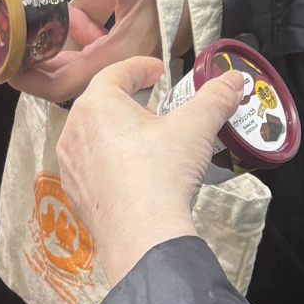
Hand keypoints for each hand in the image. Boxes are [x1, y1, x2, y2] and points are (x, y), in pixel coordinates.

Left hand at [11, 0, 162, 97]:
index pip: (63, 84)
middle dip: (35, 61)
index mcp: (113, 58)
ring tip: (41, 19)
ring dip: (55, 44)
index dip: (32, 81)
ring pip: (73, 63)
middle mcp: (111, 66)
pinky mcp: (114, 53)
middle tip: (10, 41)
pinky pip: (86, 52)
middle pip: (62, 78)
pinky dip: (75, 35)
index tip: (7, 67)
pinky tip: (77, 15)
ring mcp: (112, 62)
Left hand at [56, 54, 249, 287]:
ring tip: (149, 145)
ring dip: (119, 134)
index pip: (116, 72)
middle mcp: (75, 132)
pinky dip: (112, 163)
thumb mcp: (196, 127)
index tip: (156, 71)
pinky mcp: (77, 194)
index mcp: (96, 105)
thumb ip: (215, 98)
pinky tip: (136, 175)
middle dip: (131, 103)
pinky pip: (93, 168)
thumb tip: (231, 82)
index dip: (140, 67)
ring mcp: (72, 166)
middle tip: (158, 112)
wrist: (142, 236)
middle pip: (103, 105)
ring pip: (95, 137)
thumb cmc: (159, 177)